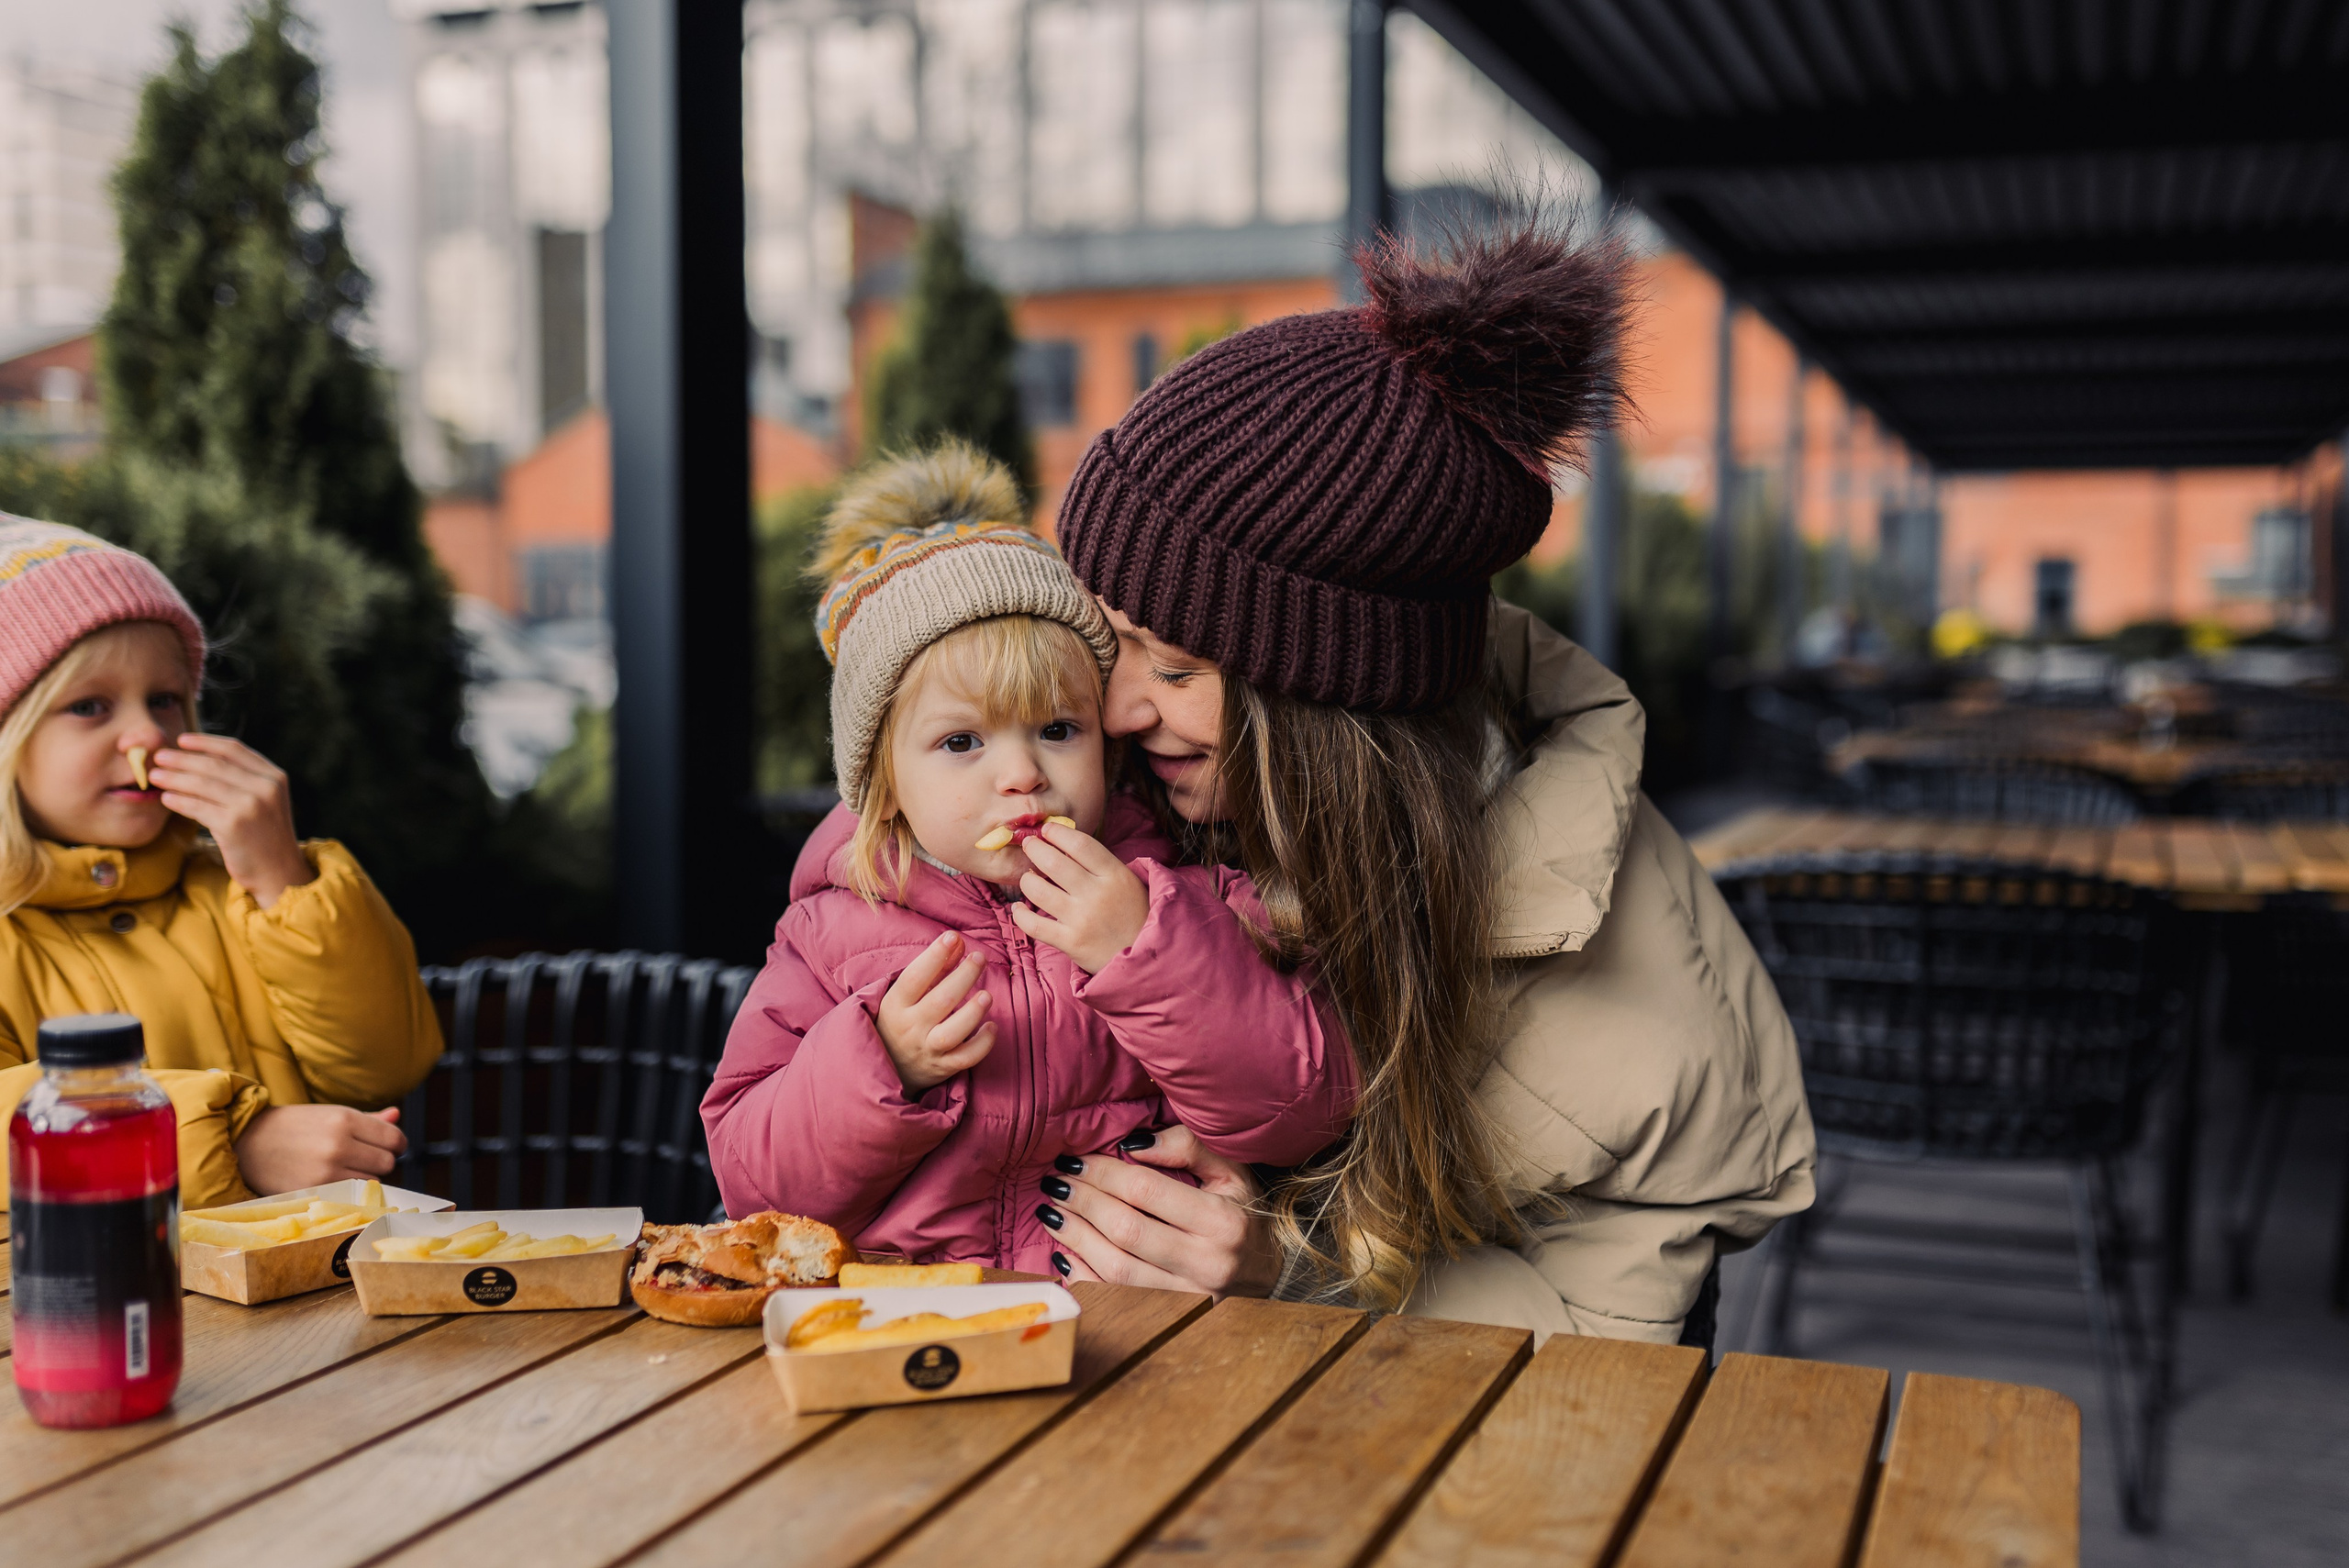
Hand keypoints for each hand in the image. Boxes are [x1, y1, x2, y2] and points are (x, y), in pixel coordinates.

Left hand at [150, 733, 314, 908]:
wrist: (279, 873)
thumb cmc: (265, 836)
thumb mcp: (265, 801)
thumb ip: (244, 780)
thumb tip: (199, 761)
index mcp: (274, 776)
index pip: (234, 749)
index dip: (205, 742)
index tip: (182, 740)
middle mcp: (265, 787)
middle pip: (214, 764)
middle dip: (182, 758)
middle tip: (159, 757)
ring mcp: (251, 806)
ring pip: (202, 783)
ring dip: (174, 777)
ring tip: (155, 776)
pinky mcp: (234, 825)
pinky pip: (197, 807)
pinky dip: (178, 800)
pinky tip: (166, 798)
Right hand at [234, 1105, 405, 1193]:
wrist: (248, 1142)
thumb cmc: (294, 1126)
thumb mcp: (330, 1114)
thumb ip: (368, 1119)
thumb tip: (397, 1115)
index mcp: (345, 1119)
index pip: (394, 1139)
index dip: (396, 1144)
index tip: (390, 1147)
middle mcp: (339, 1144)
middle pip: (387, 1163)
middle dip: (380, 1162)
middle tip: (363, 1159)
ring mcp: (327, 1171)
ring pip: (372, 1183)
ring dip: (365, 1178)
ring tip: (344, 1170)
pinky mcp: (315, 1191)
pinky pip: (350, 1196)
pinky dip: (348, 1192)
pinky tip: (334, 1182)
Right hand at [875, 931, 996, 1094]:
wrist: (886, 1067)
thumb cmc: (900, 1020)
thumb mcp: (907, 994)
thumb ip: (935, 967)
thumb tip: (957, 940)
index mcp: (895, 1005)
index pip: (914, 977)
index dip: (934, 956)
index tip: (952, 936)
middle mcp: (909, 1028)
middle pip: (939, 1002)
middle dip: (963, 977)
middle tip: (979, 958)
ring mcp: (926, 1050)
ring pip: (951, 1034)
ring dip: (972, 1013)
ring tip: (987, 995)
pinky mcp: (942, 1068)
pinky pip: (965, 1059)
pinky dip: (982, 1044)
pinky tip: (992, 1027)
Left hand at [1009, 822, 1149, 972]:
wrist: (1144, 955)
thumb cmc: (1133, 914)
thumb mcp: (1127, 881)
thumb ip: (1100, 864)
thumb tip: (1064, 844)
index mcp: (1114, 875)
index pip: (1080, 844)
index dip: (1058, 832)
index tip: (1047, 829)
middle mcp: (1096, 894)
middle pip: (1053, 862)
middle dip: (1035, 848)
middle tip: (1029, 845)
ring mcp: (1082, 919)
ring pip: (1038, 890)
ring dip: (1026, 880)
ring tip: (1028, 877)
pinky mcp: (1070, 942)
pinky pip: (1034, 925)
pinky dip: (1020, 915)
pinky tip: (1019, 909)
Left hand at [1042, 1124, 1278, 1297]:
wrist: (1273, 1273)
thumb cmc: (1245, 1212)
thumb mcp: (1232, 1170)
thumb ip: (1188, 1146)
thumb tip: (1131, 1144)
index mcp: (1222, 1221)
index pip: (1146, 1192)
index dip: (1103, 1173)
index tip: (1075, 1159)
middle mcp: (1207, 1263)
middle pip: (1126, 1230)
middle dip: (1082, 1202)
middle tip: (1055, 1181)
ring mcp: (1189, 1297)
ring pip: (1116, 1270)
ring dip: (1075, 1238)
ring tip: (1050, 1212)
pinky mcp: (1173, 1317)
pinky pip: (1116, 1299)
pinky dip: (1083, 1276)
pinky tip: (1063, 1253)